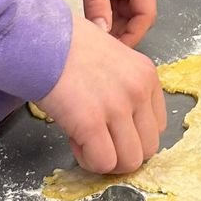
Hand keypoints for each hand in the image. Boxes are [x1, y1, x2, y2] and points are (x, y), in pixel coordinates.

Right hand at [35, 18, 166, 174]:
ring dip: (105, 159)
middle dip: (122, 152)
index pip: (158, 127)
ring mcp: (117, 106)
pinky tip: (73, 139)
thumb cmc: (70, 47)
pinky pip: (102, 163)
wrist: (42, 38)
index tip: (109, 125)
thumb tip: (124, 125)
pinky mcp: (91, 122)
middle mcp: (139, 90)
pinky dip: (87, 160)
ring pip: (129, 161)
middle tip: (97, 139)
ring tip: (84, 139)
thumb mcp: (114, 59)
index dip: (132, 134)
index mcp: (147, 75)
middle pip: (148, 149)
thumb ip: (126, 88)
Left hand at [59, 0, 155, 47]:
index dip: (133, 34)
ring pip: (125, 13)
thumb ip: (97, 2)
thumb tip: (103, 34)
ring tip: (94, 42)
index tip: (114, 52)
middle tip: (101, 51)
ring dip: (112, 27)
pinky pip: (113, 7)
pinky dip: (104, 18)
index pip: (146, 12)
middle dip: (122, 33)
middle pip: (137, 15)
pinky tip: (92, 28)